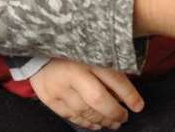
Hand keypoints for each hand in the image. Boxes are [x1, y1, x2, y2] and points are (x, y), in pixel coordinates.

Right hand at [27, 58, 143, 129]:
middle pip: (98, 100)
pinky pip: (71, 116)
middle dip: (115, 113)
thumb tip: (125, 92)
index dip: (129, 95)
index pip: (113, 78)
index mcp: (86, 56)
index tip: (138, 106)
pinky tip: (95, 124)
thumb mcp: (90, 50)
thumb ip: (106, 67)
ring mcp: (58, 87)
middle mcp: (72, 72)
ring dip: (102, 120)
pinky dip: (86, 122)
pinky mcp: (49, 97)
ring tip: (113, 123)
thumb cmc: (70, 50)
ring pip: (85, 111)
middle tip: (124, 117)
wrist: (36, 50)